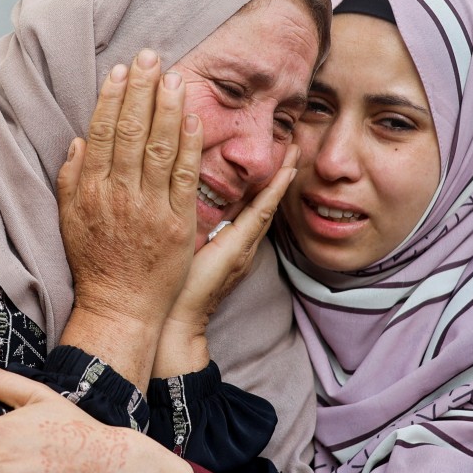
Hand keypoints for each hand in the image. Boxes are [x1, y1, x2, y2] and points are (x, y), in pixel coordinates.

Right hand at [55, 50, 201, 385]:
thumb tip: (79, 141)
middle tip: (148, 55)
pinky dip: (189, 143)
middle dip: (140, 89)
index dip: (110, 98)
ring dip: (166, 106)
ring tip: (172, 74)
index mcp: (91, 190)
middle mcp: (119, 194)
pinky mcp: (177, 222)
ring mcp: (149, 207)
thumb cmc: (93, 263)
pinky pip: (185, 175)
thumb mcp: (69, 219)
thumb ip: (71, 178)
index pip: (101, 133)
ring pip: (158, 146)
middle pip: (129, 131)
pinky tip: (193, 116)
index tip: (118, 71)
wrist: (119, 306)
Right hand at [152, 144, 299, 376]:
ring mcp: (240, 256)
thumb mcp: (191, 253)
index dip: (279, 178)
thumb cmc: (180, 291)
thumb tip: (212, 195)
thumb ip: (203, 225)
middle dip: (281, 177)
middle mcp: (245, 249)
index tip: (293, 152)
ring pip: (259, 216)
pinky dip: (254, 207)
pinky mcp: (231, 261)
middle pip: (268, 206)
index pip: (265, 204)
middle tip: (293, 147)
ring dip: (269, 190)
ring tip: (277, 165)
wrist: (179, 326)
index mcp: (238, 244)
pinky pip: (247, 227)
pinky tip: (247, 198)